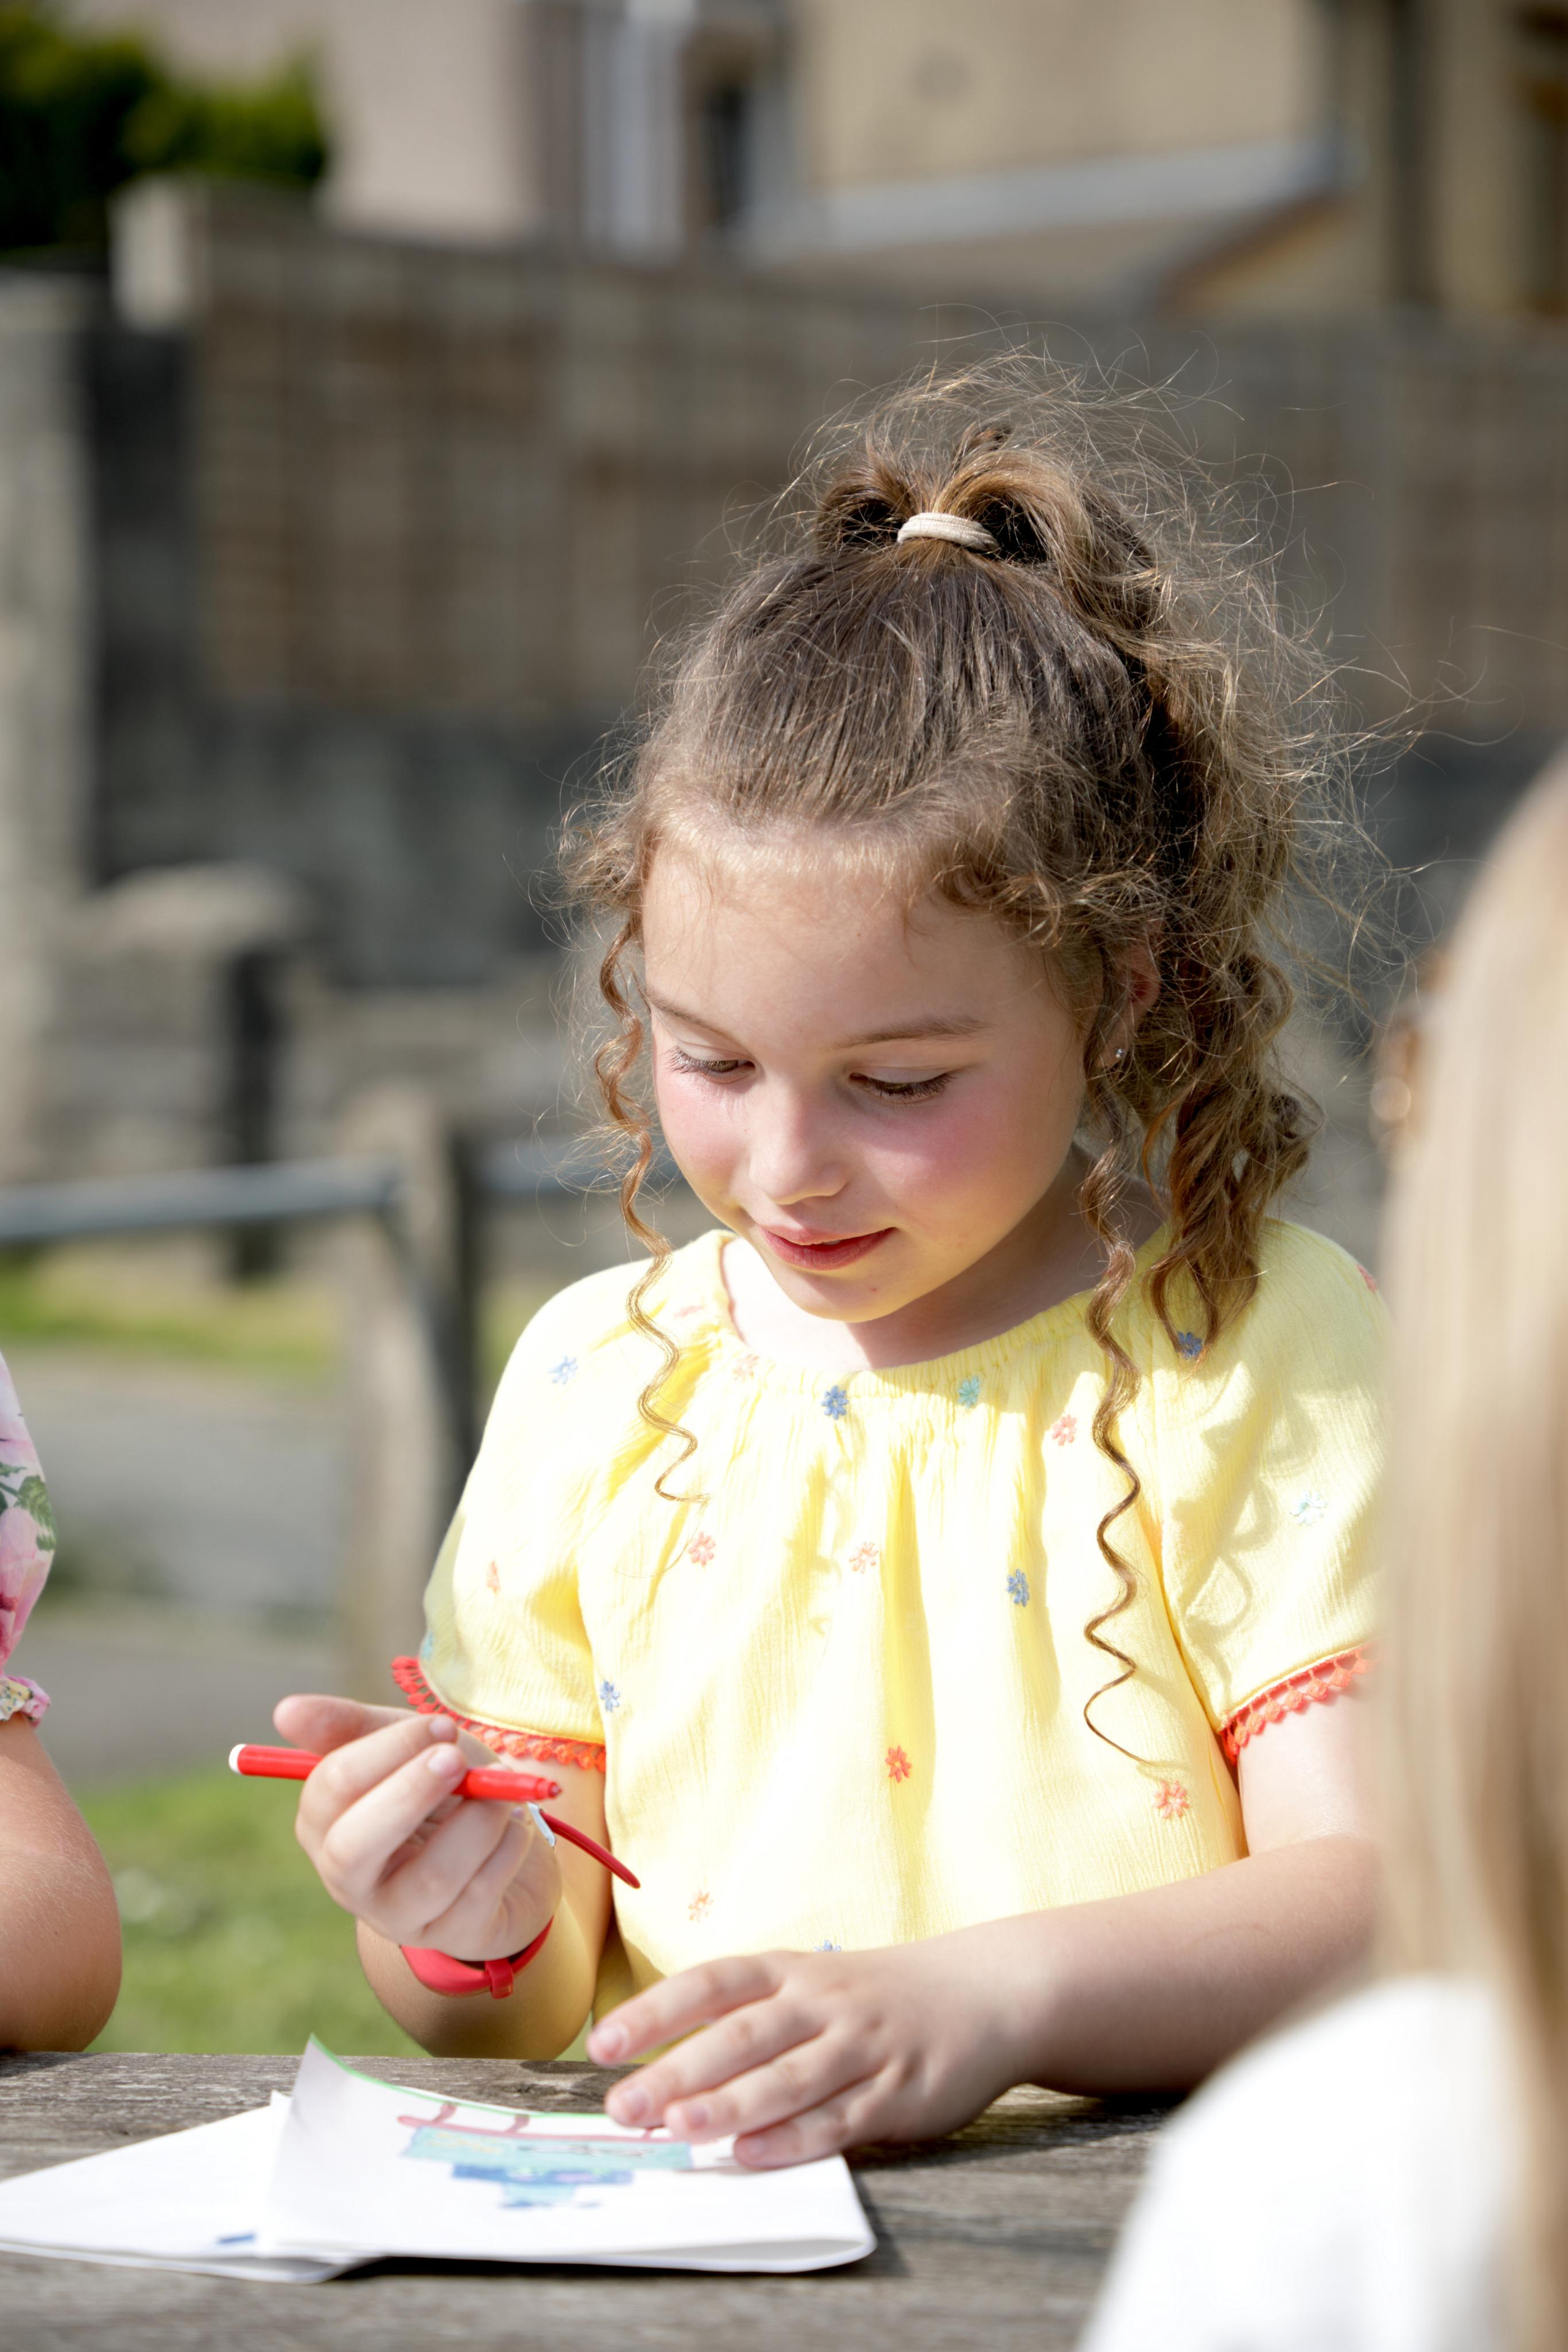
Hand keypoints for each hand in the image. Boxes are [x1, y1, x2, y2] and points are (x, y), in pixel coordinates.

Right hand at [273, 1691, 561, 1963]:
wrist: (501, 1845)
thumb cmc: (441, 1790)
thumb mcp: (404, 1748)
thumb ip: (352, 1726)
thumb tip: (285, 1710)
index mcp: (325, 1824)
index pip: (330, 1788)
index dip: (388, 1750)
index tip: (440, 1726)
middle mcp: (348, 1879)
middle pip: (354, 1848)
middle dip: (409, 1794)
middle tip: (455, 1758)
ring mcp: (399, 1916)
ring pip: (430, 1877)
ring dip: (477, 1821)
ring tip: (503, 1793)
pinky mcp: (452, 1937)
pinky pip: (481, 1893)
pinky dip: (508, 1847)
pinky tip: (515, 1828)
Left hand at [585, 1937, 1014, 2166]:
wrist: (984, 1991)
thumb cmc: (873, 1997)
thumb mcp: (809, 1985)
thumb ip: (746, 2020)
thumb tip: (659, 2069)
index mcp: (789, 1971)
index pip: (711, 1983)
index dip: (655, 2011)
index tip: (601, 2044)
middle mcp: (821, 2002)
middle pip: (741, 2035)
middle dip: (678, 2070)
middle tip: (624, 2106)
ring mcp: (862, 2046)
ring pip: (787, 2077)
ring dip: (729, 2104)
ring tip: (677, 2129)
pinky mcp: (898, 2092)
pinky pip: (840, 2118)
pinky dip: (794, 2138)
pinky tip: (753, 2155)